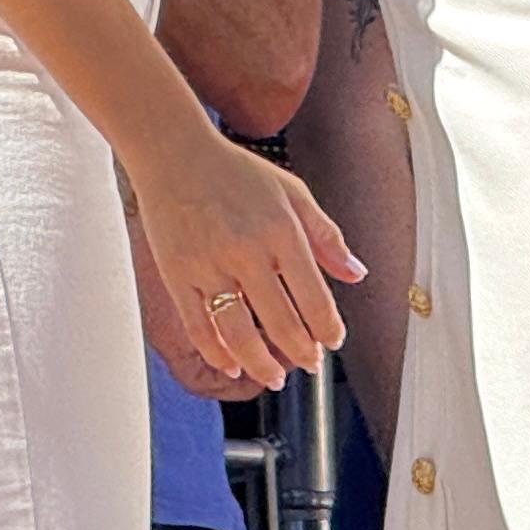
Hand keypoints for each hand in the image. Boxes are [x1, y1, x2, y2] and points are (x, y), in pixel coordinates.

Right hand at [123, 127, 362, 390]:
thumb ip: (326, 235)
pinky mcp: (177, 275)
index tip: (333, 340)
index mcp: (280, 229)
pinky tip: (231, 365)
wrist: (172, 152)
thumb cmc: (234, 172)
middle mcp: (245, 249)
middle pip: (280, 322)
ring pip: (239, 334)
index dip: (328, 328)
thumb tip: (357, 273)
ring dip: (261, 364)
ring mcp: (208, 265)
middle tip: (310, 364)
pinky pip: (198, 327)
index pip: (314, 295)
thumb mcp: (291, 192)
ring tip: (274, 377)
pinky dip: (216, 354)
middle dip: (301, 353)